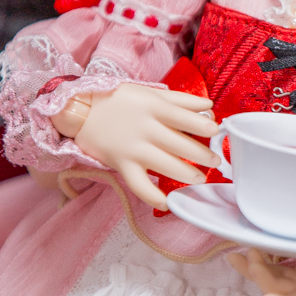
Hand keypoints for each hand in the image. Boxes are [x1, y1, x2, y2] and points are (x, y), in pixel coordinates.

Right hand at [61, 82, 217, 205]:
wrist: (79, 109)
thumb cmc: (118, 100)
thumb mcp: (149, 92)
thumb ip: (180, 99)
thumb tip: (209, 107)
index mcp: (154, 107)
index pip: (186, 118)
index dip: (204, 126)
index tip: (216, 131)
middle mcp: (145, 128)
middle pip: (181, 144)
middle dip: (203, 155)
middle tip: (215, 161)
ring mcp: (133, 148)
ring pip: (166, 165)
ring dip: (187, 174)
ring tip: (200, 178)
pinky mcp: (121, 164)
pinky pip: (139, 185)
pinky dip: (153, 197)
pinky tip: (167, 203)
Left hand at [229, 247, 295, 295]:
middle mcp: (289, 294)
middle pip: (270, 287)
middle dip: (259, 273)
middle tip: (252, 254)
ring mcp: (283, 283)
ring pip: (262, 277)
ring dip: (248, 267)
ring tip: (233, 255)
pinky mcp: (281, 273)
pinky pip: (264, 267)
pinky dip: (254, 259)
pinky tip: (244, 245)